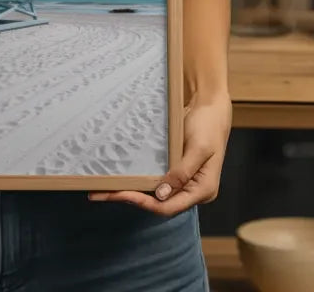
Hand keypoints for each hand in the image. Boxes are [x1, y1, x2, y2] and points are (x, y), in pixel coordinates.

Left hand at [87, 92, 231, 215]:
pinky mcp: (177, 171)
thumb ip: (182, 172)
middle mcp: (193, 191)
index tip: (122, 195)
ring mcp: (184, 182)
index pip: (169, 207)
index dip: (144, 203)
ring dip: (133, 192)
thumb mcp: (198, 148)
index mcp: (203, 190)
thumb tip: (161, 195)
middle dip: (132, 199)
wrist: (211, 107)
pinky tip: (123, 178)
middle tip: (102, 194)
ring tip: (105, 189)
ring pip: (156, 195)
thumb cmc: (208, 125)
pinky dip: (141, 181)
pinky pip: (157, 181)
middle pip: (159, 204)